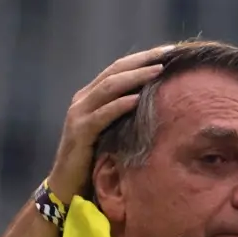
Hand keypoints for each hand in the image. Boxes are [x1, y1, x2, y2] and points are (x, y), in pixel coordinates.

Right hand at [49, 46, 173, 201]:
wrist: (67, 185)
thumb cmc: (95, 158)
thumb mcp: (114, 130)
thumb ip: (126, 114)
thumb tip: (157, 103)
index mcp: (92, 96)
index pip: (119, 68)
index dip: (143, 58)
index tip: (169, 51)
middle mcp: (83, 99)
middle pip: (115, 71)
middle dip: (143, 60)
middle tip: (168, 53)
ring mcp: (79, 114)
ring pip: (108, 87)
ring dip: (135, 77)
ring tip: (158, 70)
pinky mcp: (79, 132)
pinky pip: (101, 115)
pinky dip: (119, 105)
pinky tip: (137, 99)